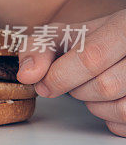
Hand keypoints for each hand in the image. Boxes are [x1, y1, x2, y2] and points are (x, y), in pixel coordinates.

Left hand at [16, 9, 125, 136]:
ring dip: (95, 107)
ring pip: (122, 108)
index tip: (45, 84)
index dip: (61, 77)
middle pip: (106, 86)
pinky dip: (110, 119)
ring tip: (90, 90)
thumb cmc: (86, 41)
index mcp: (125, 26)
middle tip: (73, 82)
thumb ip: (36, 50)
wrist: (115, 43)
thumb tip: (28, 75)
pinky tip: (106, 101)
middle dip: (78, 90)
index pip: (92, 57)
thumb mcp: (57, 36)